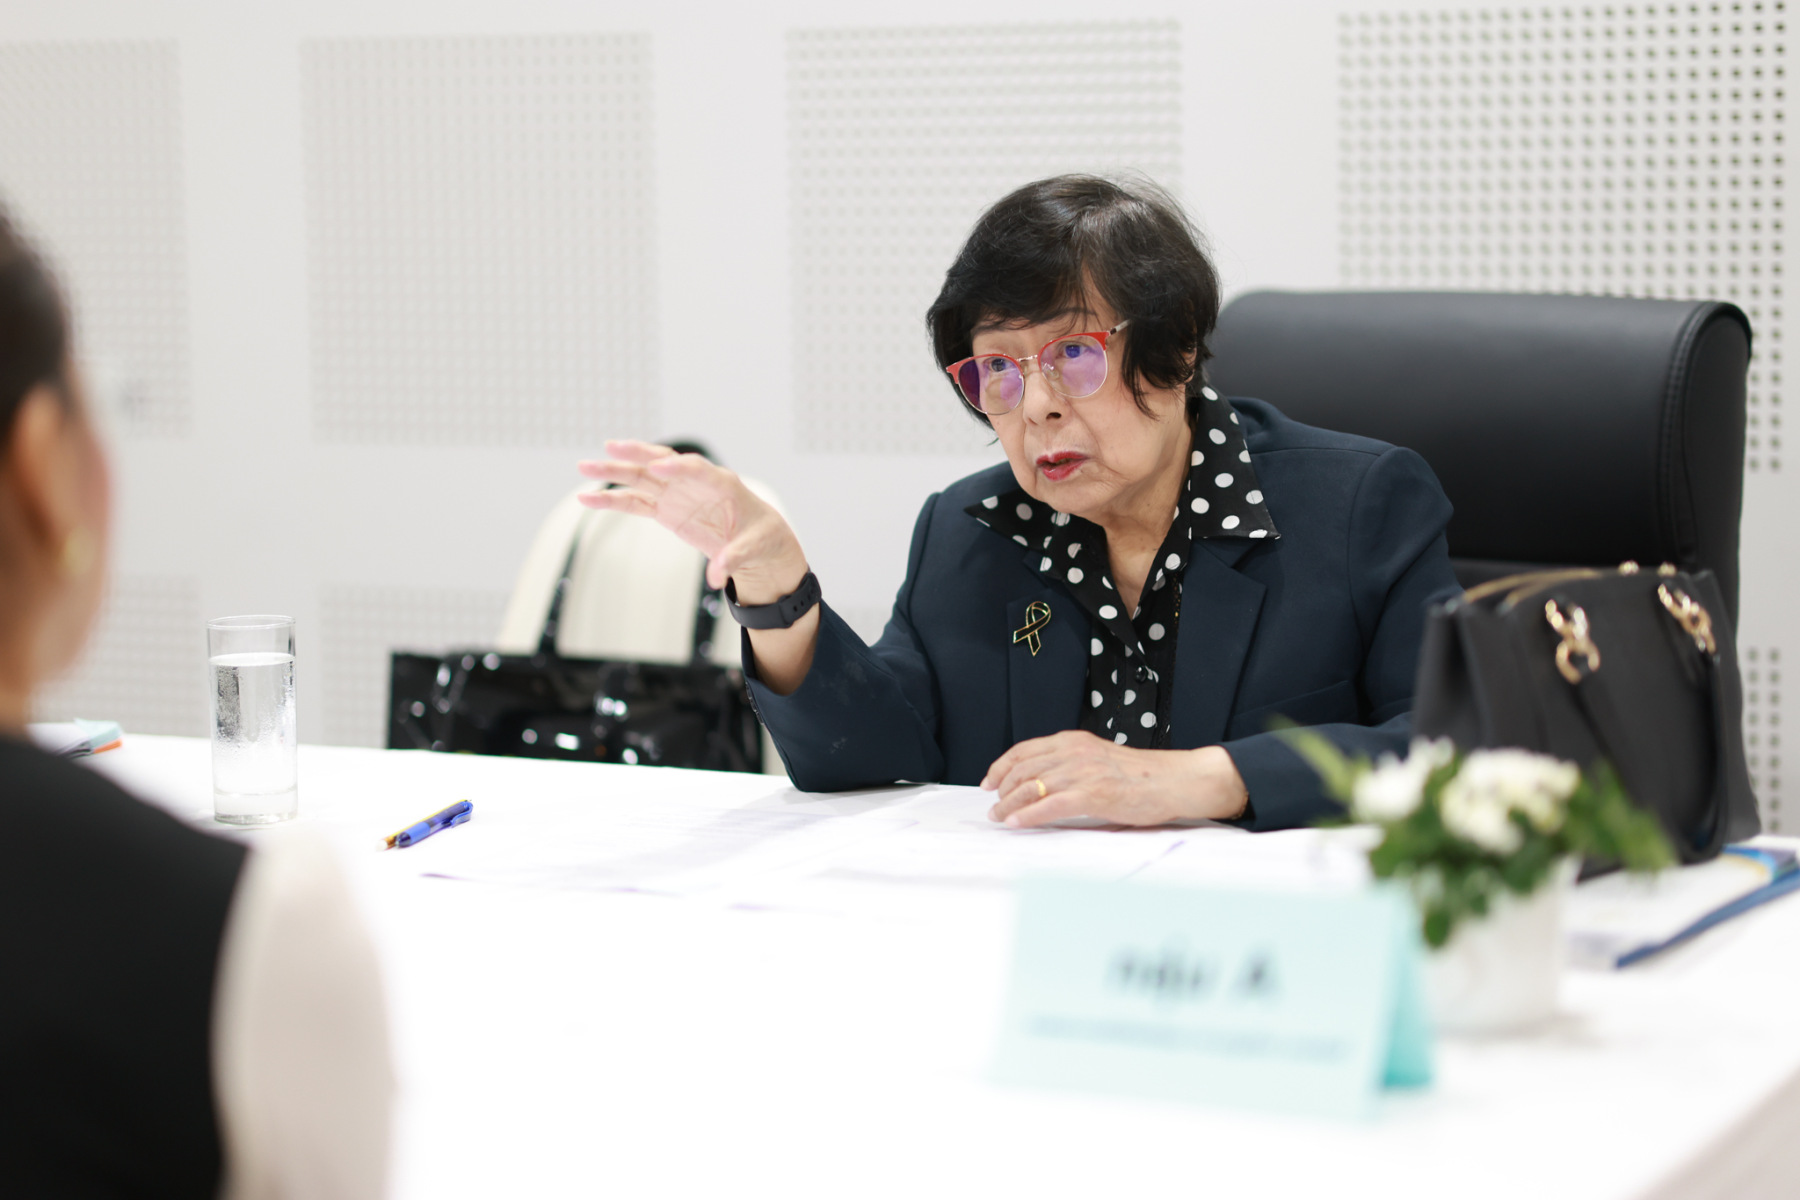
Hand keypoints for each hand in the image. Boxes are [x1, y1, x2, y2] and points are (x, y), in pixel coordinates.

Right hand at [577, 441, 805, 601]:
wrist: (756, 539)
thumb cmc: (761, 537)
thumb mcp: (755, 549)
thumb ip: (734, 559)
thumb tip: (716, 578)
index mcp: (723, 484)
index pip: (698, 469)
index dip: (679, 467)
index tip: (658, 467)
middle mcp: (695, 483)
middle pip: (662, 463)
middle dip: (637, 454)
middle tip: (610, 446)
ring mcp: (678, 494)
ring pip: (642, 478)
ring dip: (614, 472)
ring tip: (583, 466)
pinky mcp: (667, 509)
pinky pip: (636, 502)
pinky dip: (614, 500)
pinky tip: (588, 498)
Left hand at [980, 731, 1249, 828]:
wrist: (1175, 780)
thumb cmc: (1140, 776)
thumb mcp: (1099, 759)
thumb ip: (1071, 764)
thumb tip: (1040, 782)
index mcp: (1074, 741)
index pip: (1025, 750)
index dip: (1001, 766)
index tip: (989, 782)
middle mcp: (1074, 752)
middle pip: (1024, 769)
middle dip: (1002, 789)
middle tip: (993, 807)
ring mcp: (1083, 773)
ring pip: (1032, 787)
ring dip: (1009, 805)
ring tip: (1000, 817)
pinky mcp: (1094, 794)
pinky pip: (1051, 805)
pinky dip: (1029, 815)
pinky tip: (1017, 822)